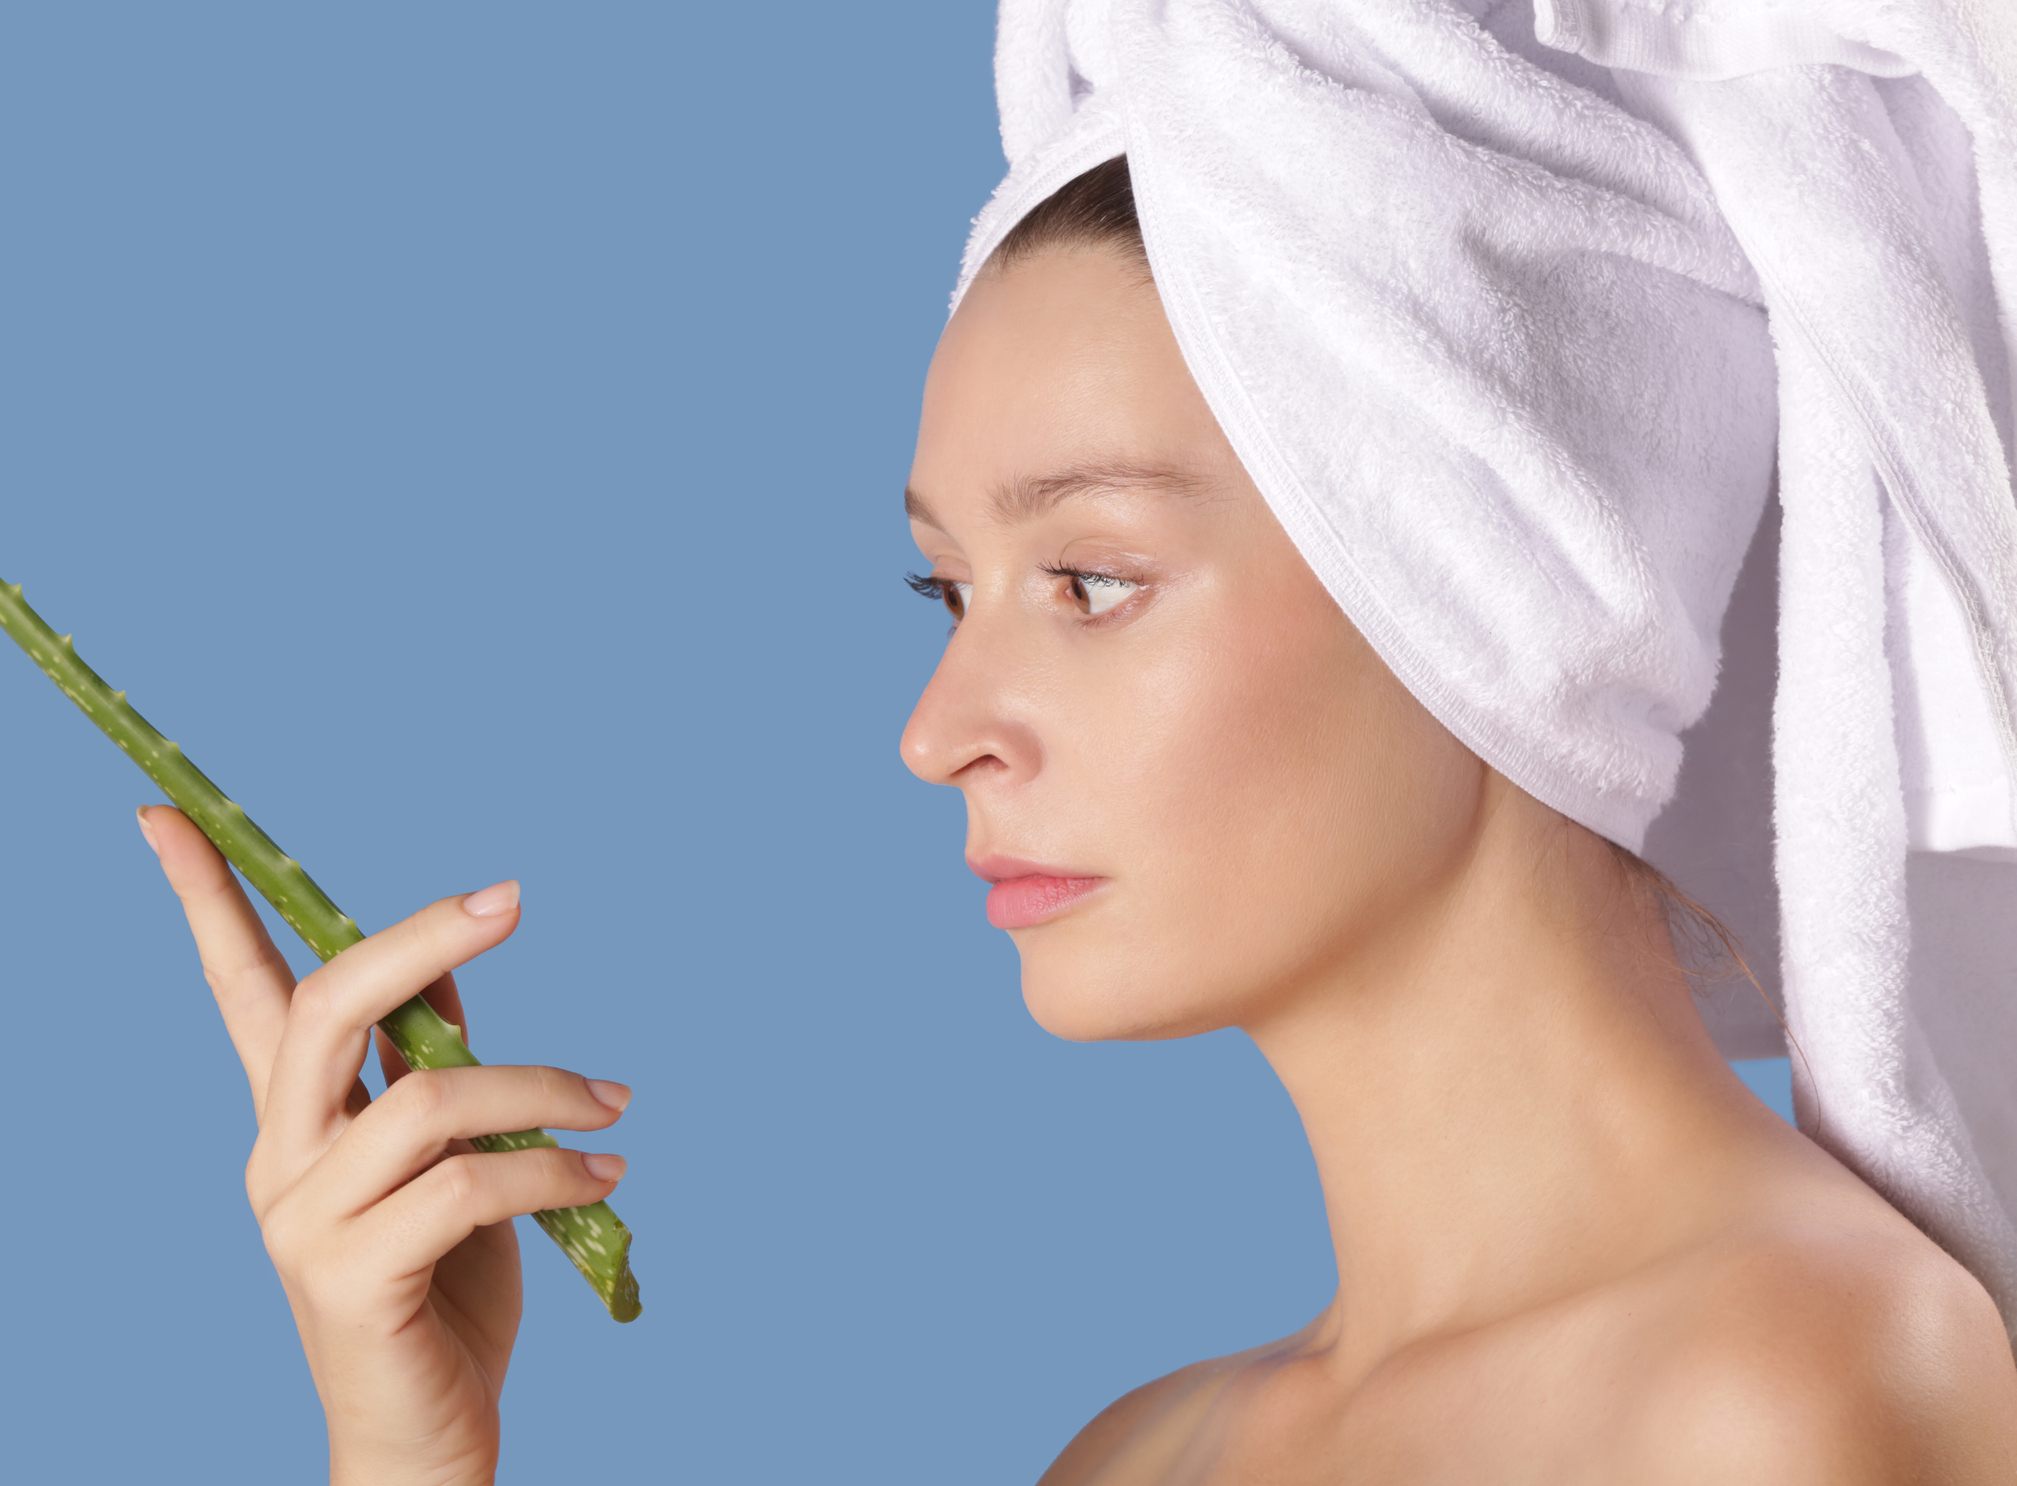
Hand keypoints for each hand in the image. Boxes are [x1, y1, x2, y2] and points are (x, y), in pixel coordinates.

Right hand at [138, 805, 627, 1485]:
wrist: (430, 1441)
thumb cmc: (444, 1291)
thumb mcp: (447, 1161)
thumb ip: (435, 1068)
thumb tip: (455, 967)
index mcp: (295, 1121)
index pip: (236, 990)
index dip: (202, 899)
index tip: (163, 811)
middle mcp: (279, 1160)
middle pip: (325, 1010)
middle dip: (418, 940)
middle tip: (512, 897)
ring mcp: (303, 1222)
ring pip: (426, 1098)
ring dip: (542, 1089)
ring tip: (615, 1109)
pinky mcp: (352, 1279)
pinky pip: (467, 1184)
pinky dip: (554, 1171)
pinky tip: (609, 1176)